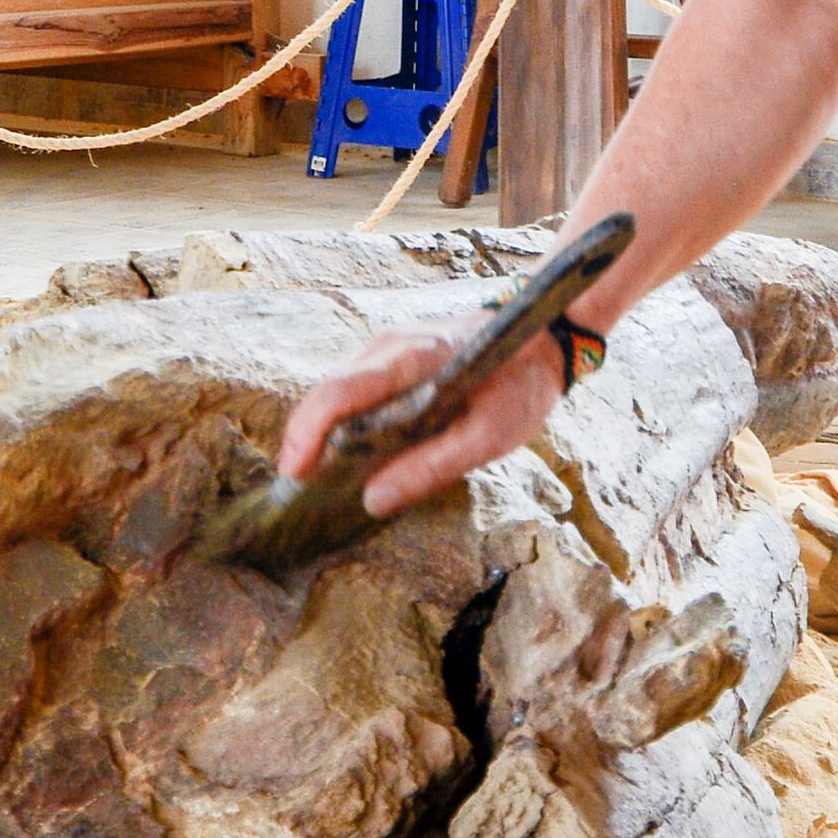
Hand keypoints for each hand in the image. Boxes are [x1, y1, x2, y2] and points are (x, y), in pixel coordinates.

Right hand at [275, 324, 568, 521]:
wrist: (542, 336)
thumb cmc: (518, 384)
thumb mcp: (488, 435)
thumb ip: (430, 467)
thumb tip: (372, 501)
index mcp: (412, 358)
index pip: (339, 392)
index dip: (307, 434)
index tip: (294, 474)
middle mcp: (388, 346)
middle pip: (326, 393)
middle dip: (304, 441)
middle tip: (300, 490)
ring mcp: (386, 348)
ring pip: (336, 393)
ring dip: (321, 434)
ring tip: (317, 480)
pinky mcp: (392, 358)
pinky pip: (355, 392)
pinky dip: (342, 424)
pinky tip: (346, 456)